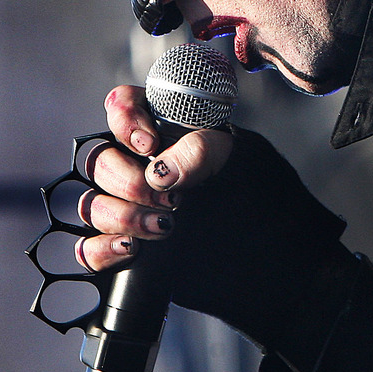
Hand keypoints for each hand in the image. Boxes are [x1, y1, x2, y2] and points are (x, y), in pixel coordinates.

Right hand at [75, 84, 355, 371]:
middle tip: (170, 199)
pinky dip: (101, 248)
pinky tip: (131, 249)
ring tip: (163, 227)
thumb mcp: (243, 160)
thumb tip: (158, 170)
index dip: (125, 119)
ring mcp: (135, 208)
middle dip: (127, 178)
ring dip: (120, 214)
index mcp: (170, 133)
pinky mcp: (130, 249)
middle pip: (102, 160)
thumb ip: (202, 150)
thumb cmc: (268, 200)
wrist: (282, 264)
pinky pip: (89, 247)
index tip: (148, 143)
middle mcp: (145, 167)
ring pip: (93, 203)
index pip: (125, 107)